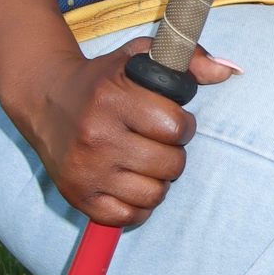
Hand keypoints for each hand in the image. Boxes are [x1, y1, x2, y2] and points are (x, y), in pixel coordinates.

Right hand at [20, 38, 238, 228]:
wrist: (46, 100)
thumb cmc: (103, 80)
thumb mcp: (140, 57)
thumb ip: (188, 60)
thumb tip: (227, 72)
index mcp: (112, 98)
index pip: (175, 127)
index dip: (182, 124)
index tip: (169, 120)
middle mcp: (96, 137)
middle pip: (170, 165)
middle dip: (173, 153)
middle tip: (157, 143)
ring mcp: (86, 171)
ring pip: (154, 195)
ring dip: (158, 180)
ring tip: (145, 162)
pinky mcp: (78, 196)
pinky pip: (130, 217)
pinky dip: (138, 205)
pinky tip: (130, 182)